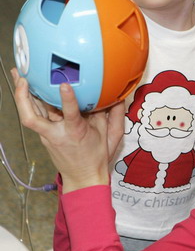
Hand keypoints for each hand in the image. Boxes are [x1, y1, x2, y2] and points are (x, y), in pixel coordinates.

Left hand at [12, 69, 124, 192]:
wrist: (83, 177)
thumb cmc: (97, 157)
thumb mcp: (111, 135)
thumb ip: (114, 114)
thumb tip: (120, 95)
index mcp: (76, 132)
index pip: (70, 114)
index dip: (67, 99)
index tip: (65, 85)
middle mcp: (57, 133)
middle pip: (33, 116)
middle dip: (23, 96)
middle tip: (22, 76)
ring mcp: (48, 135)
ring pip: (29, 114)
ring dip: (21, 94)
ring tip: (18, 73)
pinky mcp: (45, 134)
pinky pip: (35, 115)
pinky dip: (29, 100)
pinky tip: (26, 87)